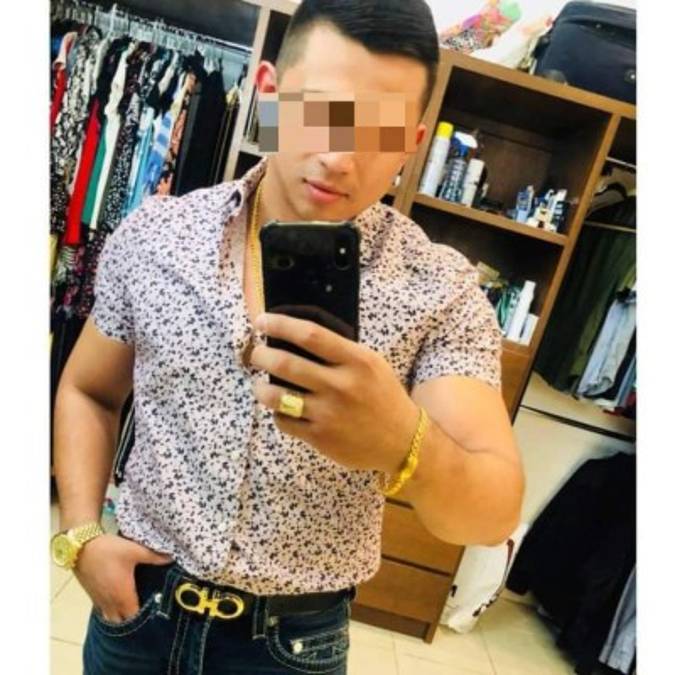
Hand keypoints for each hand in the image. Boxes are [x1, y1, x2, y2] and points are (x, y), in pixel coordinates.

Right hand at [74, 534, 172, 622]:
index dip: (144, 618)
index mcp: (123, 595)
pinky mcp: (91, 595)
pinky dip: (110, 610)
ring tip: (131, 609)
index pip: (134, 617)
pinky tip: (117, 601)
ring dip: (119, 617)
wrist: (81, 547)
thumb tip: (172, 558)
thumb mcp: (135, 550)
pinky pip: (102, 610)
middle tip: (144, 612)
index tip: (154, 613)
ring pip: (110, 618)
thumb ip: (154, 557)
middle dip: (131, 621)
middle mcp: (110, 602)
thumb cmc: (109, 550)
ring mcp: (99, 600)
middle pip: (121, 622)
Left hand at [250, 312, 419, 473]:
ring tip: (259, 384)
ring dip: (260, 388)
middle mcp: (341, 385)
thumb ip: (340, 351)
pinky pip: (284, 421)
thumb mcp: (371, 364)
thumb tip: (296, 334)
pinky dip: (277, 412)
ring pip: (277, 396)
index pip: (310, 335)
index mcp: (356, 361)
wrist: (403, 441)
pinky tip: (281, 408)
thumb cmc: (382, 396)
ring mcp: (329, 413)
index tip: (262, 321)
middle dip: (261, 356)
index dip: (280, 325)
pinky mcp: (320, 437)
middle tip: (255, 353)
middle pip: (286, 364)